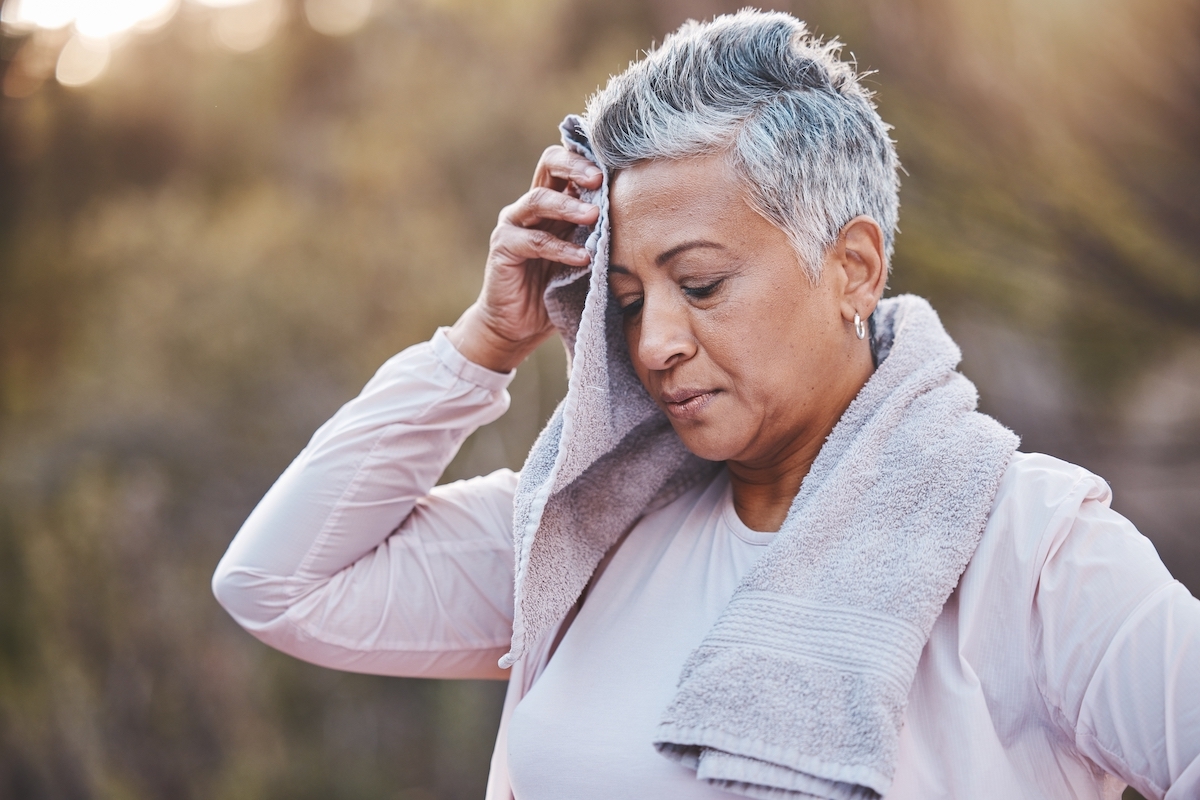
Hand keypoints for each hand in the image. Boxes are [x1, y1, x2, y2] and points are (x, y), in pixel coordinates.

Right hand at [447, 145, 602, 372]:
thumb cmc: (558, 288)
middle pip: (549, 164)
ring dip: (569, 205)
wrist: (519, 325)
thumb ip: (602, 236)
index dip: (589, 157)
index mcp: (554, 200)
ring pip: (538, 199)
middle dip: (575, 166)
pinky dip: (560, 249)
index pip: (568, 163)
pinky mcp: (503, 247)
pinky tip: (582, 258)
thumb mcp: (587, 257)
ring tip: (595, 216)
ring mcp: (514, 224)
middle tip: (599, 178)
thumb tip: (645, 221)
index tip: (616, 163)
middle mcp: (531, 205)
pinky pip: (533, 241)